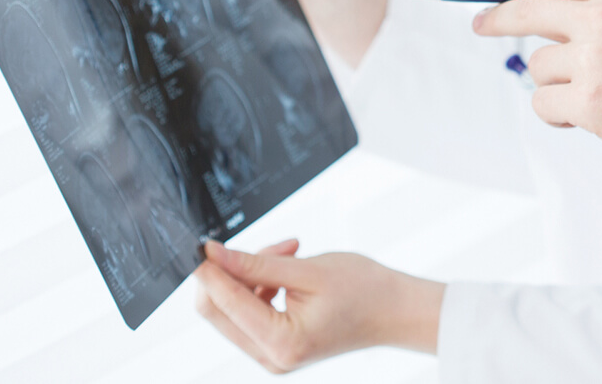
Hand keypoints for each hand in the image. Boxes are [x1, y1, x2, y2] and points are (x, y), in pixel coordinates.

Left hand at [194, 240, 443, 372]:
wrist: (396, 312)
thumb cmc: (365, 291)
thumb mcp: (307, 270)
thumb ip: (254, 264)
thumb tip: (211, 255)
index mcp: (281, 342)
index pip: (224, 303)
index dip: (209, 270)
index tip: (204, 243)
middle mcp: (272, 357)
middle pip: (218, 312)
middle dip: (233, 273)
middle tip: (266, 248)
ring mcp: (273, 356)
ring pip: (232, 310)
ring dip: (251, 277)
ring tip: (289, 255)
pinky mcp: (276, 348)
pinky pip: (249, 314)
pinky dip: (260, 288)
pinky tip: (286, 272)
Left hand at [473, 0, 601, 196]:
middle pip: (527, 10)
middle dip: (496, 17)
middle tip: (482, 23)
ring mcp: (595, 61)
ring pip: (539, 66)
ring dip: (555, 83)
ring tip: (591, 97)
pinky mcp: (590, 103)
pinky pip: (545, 104)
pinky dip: (558, 114)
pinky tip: (585, 118)